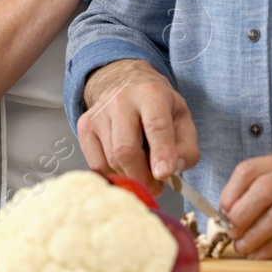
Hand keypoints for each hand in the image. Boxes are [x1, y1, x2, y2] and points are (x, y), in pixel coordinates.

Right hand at [77, 59, 199, 195]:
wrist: (127, 85)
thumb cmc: (158, 107)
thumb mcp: (183, 120)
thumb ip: (186, 148)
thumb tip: (173, 170)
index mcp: (152, 94)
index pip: (156, 126)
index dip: (161, 153)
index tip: (164, 175)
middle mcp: (121, 99)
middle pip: (126, 149)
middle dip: (142, 177)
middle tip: (155, 187)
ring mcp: (99, 112)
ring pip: (112, 160)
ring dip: (130, 175)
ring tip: (142, 171)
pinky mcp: (85, 126)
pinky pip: (97, 164)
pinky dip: (113, 173)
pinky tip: (125, 166)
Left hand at [218, 152, 271, 259]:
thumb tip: (231, 210)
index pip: (251, 169)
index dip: (231, 191)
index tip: (222, 210)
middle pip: (263, 189)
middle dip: (240, 212)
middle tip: (230, 230)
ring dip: (254, 234)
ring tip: (242, 247)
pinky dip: (271, 247)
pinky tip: (261, 254)